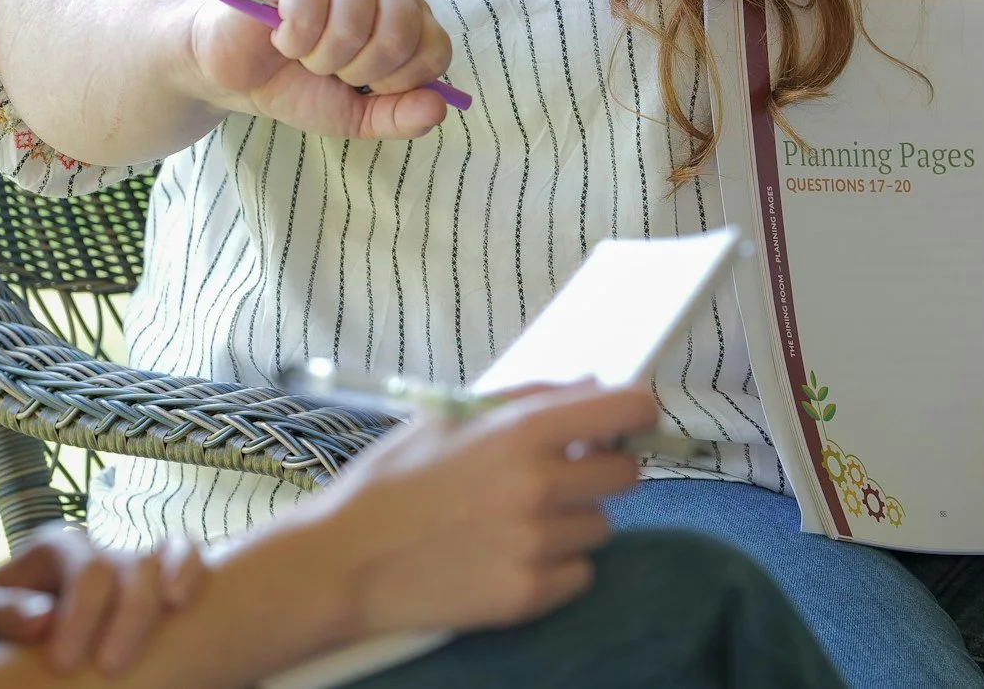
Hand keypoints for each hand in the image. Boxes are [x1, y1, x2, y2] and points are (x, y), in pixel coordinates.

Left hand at [0, 526, 209, 674]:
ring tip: (177, 616)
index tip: (63, 665)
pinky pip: (185, 561)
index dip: (82, 616)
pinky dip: (194, 571)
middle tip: (114, 667)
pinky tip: (192, 602)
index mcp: (55, 547)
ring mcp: (126, 564)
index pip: (84, 570)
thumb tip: (41, 618)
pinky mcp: (147, 587)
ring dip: (174, 584)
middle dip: (129, 615)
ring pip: (169, 553)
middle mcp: (96, 548)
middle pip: (130, 564)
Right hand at [183, 0, 456, 140]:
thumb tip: (439, 107)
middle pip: (398, 36)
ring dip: (318, 58)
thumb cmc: (298, 84)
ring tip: (303, 51)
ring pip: (351, 27)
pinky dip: (290, 42)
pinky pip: (308, 14)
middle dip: (357, 71)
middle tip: (330, 68)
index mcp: (407, 16)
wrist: (236, 72)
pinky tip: (280, 35)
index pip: (434, 49)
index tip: (369, 87)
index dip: (400, 82)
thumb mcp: (354, 115)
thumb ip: (398, 115)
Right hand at [309, 381, 655, 637]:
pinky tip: (511, 557)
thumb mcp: (450, 418)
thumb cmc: (394, 481)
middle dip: (600, 471)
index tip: (631, 422)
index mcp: (520, 432)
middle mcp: (538, 486)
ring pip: (600, 527)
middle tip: (561, 477)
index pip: (626, 410)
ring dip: (572, 522)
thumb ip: (527, 398)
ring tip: (517, 523)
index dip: (637, 414)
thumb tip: (591, 387)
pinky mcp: (529, 595)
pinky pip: (580, 574)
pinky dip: (557, 567)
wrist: (346, 562)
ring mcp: (536, 544)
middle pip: (625, 475)